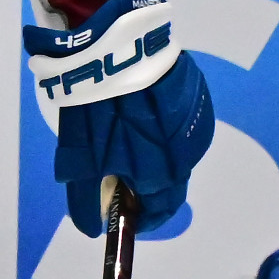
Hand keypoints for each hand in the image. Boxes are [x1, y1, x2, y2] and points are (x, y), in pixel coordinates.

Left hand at [29, 0, 213, 235]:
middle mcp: (187, 156)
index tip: (124, 213)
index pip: (160, 212)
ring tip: (128, 138)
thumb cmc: (97, 110)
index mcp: (162, 176)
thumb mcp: (81, 160)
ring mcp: (195, 124)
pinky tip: (143, 113)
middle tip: (120, 174)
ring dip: (156, 157)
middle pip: (170, 185)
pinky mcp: (197, 96)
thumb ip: (87, 200)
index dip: (140, 217)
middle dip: (146, 187)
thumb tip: (93, 230)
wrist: (119, 48)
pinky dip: (163, 130)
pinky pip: (181, 126)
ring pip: (177, 155)